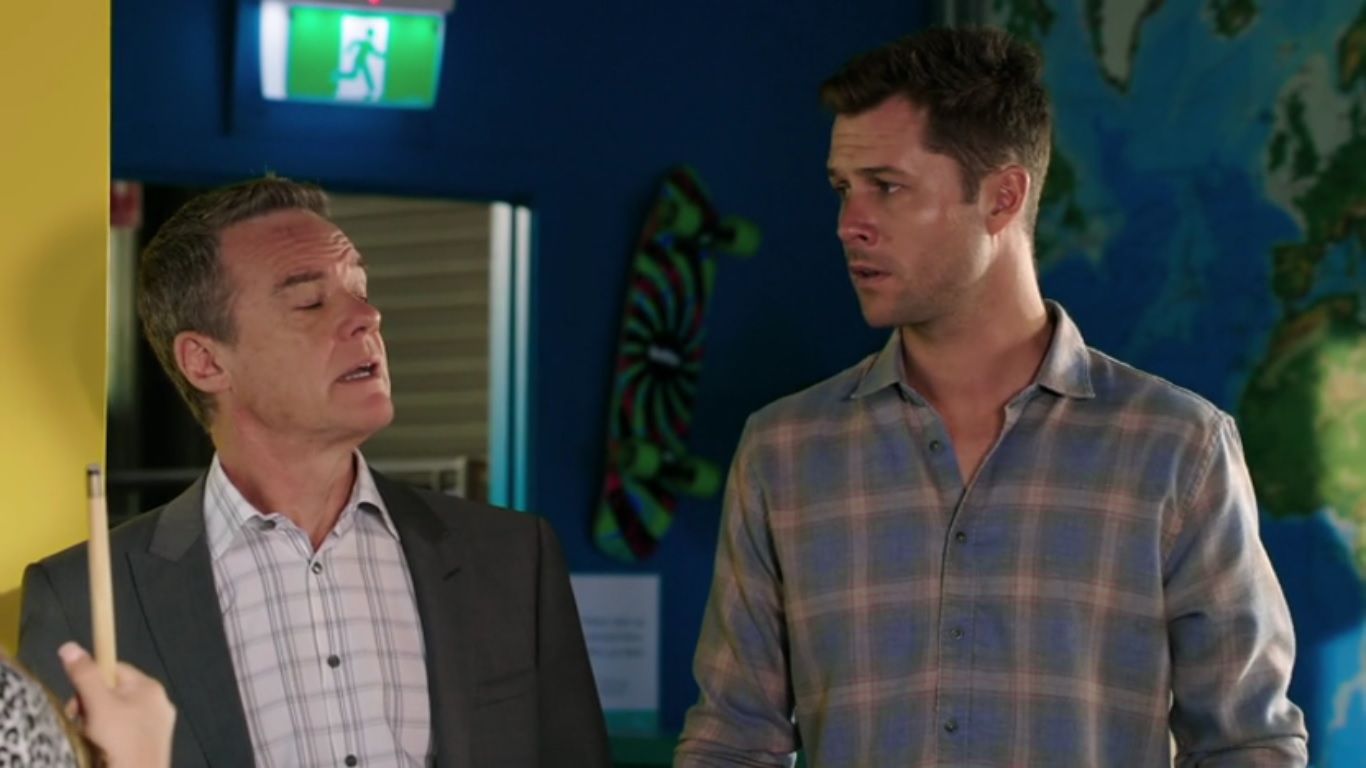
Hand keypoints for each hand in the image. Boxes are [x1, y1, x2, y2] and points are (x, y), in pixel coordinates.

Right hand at [58, 642, 174, 767]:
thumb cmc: (119, 738)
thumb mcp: (97, 704)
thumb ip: (84, 675)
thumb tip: (69, 646)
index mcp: (150, 686)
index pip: (114, 669)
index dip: (90, 681)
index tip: (76, 699)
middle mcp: (159, 702)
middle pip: (115, 693)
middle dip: (91, 706)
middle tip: (79, 722)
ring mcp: (159, 725)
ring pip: (118, 715)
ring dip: (98, 724)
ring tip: (90, 739)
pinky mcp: (155, 745)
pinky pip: (127, 734)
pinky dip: (111, 739)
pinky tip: (102, 749)